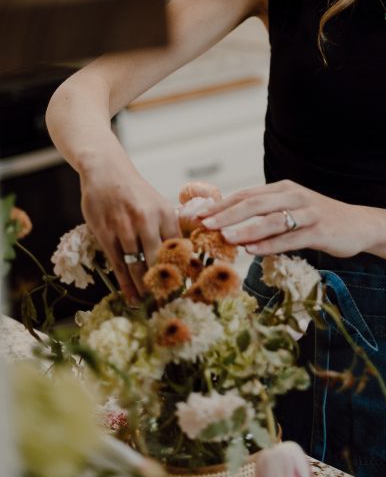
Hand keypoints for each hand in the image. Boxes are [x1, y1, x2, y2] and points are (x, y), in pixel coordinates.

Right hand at [79, 157, 179, 299]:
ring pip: (137, 266)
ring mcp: (124, 227)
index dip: (184, 271)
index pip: (178, 248)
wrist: (106, 171)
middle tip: (170, 304)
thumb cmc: (135, 192)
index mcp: (165, 213)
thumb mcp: (158, 204)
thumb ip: (168, 229)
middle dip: (165, 285)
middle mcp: (146, 220)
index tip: (190, 290)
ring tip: (151, 305)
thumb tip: (187, 258)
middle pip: (158, 261)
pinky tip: (132, 297)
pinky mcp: (105, 233)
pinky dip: (126, 284)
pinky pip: (117, 264)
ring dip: (144, 288)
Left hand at [196, 179, 372, 259]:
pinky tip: (252, 250)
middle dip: (227, 214)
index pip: (246, 194)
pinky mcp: (320, 231)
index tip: (198, 215)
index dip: (221, 204)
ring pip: (271, 220)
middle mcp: (294, 196)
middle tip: (204, 224)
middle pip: (255, 203)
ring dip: (246, 228)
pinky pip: (291, 238)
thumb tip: (228, 225)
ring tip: (224, 237)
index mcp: (283, 189)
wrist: (359, 224)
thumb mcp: (291, 210)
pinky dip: (270, 244)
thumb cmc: (318, 220)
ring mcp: (308, 213)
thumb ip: (265, 214)